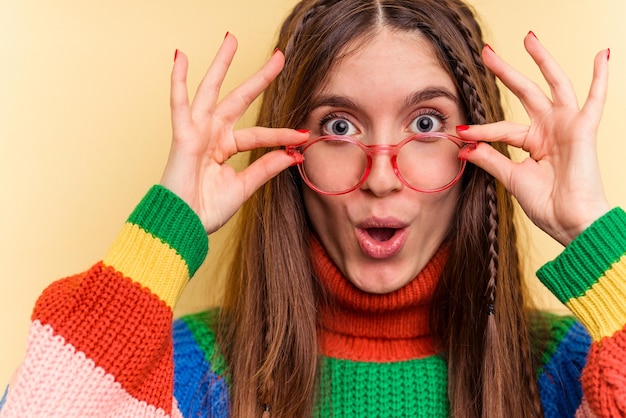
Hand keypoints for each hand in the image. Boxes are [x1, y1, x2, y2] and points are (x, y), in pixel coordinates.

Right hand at [160, 34, 307, 233]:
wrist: (184, 226)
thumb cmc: (207, 210)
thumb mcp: (245, 186)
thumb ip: (267, 167)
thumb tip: (294, 155)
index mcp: (226, 148)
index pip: (259, 133)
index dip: (281, 135)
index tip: (302, 136)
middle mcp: (213, 134)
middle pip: (239, 98)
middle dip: (259, 77)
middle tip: (278, 56)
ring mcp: (197, 131)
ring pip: (212, 90)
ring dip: (221, 64)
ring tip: (231, 38)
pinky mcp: (183, 135)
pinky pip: (180, 103)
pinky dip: (178, 80)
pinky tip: (181, 57)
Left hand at [458, 32, 610, 245]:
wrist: (569, 222)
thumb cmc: (546, 205)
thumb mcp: (511, 177)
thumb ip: (490, 158)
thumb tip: (465, 146)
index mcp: (533, 142)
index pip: (501, 128)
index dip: (481, 130)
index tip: (460, 131)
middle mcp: (549, 130)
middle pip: (525, 92)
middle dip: (506, 72)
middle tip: (486, 52)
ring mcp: (566, 127)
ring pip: (553, 85)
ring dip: (542, 60)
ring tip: (528, 38)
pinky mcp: (583, 130)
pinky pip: (595, 99)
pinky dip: (601, 77)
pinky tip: (602, 55)